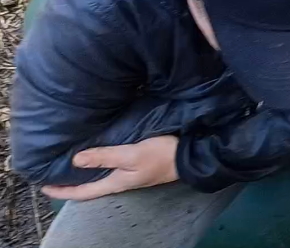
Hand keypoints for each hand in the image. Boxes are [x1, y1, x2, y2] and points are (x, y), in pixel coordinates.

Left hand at [41, 135, 179, 201]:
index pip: (82, 192)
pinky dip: (98, 164)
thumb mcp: (131, 154)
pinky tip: (98, 154)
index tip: (44, 187)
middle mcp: (119, 181)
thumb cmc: (160, 155)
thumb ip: (105, 157)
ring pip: (99, 177)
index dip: (63, 191)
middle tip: (53, 173)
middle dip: (70, 182)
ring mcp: (129, 175)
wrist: (188, 156)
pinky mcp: (137, 166)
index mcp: (115, 182)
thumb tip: (75, 160)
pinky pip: (110, 168)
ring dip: (84, 173)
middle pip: (89, 186)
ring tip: (70, 164)